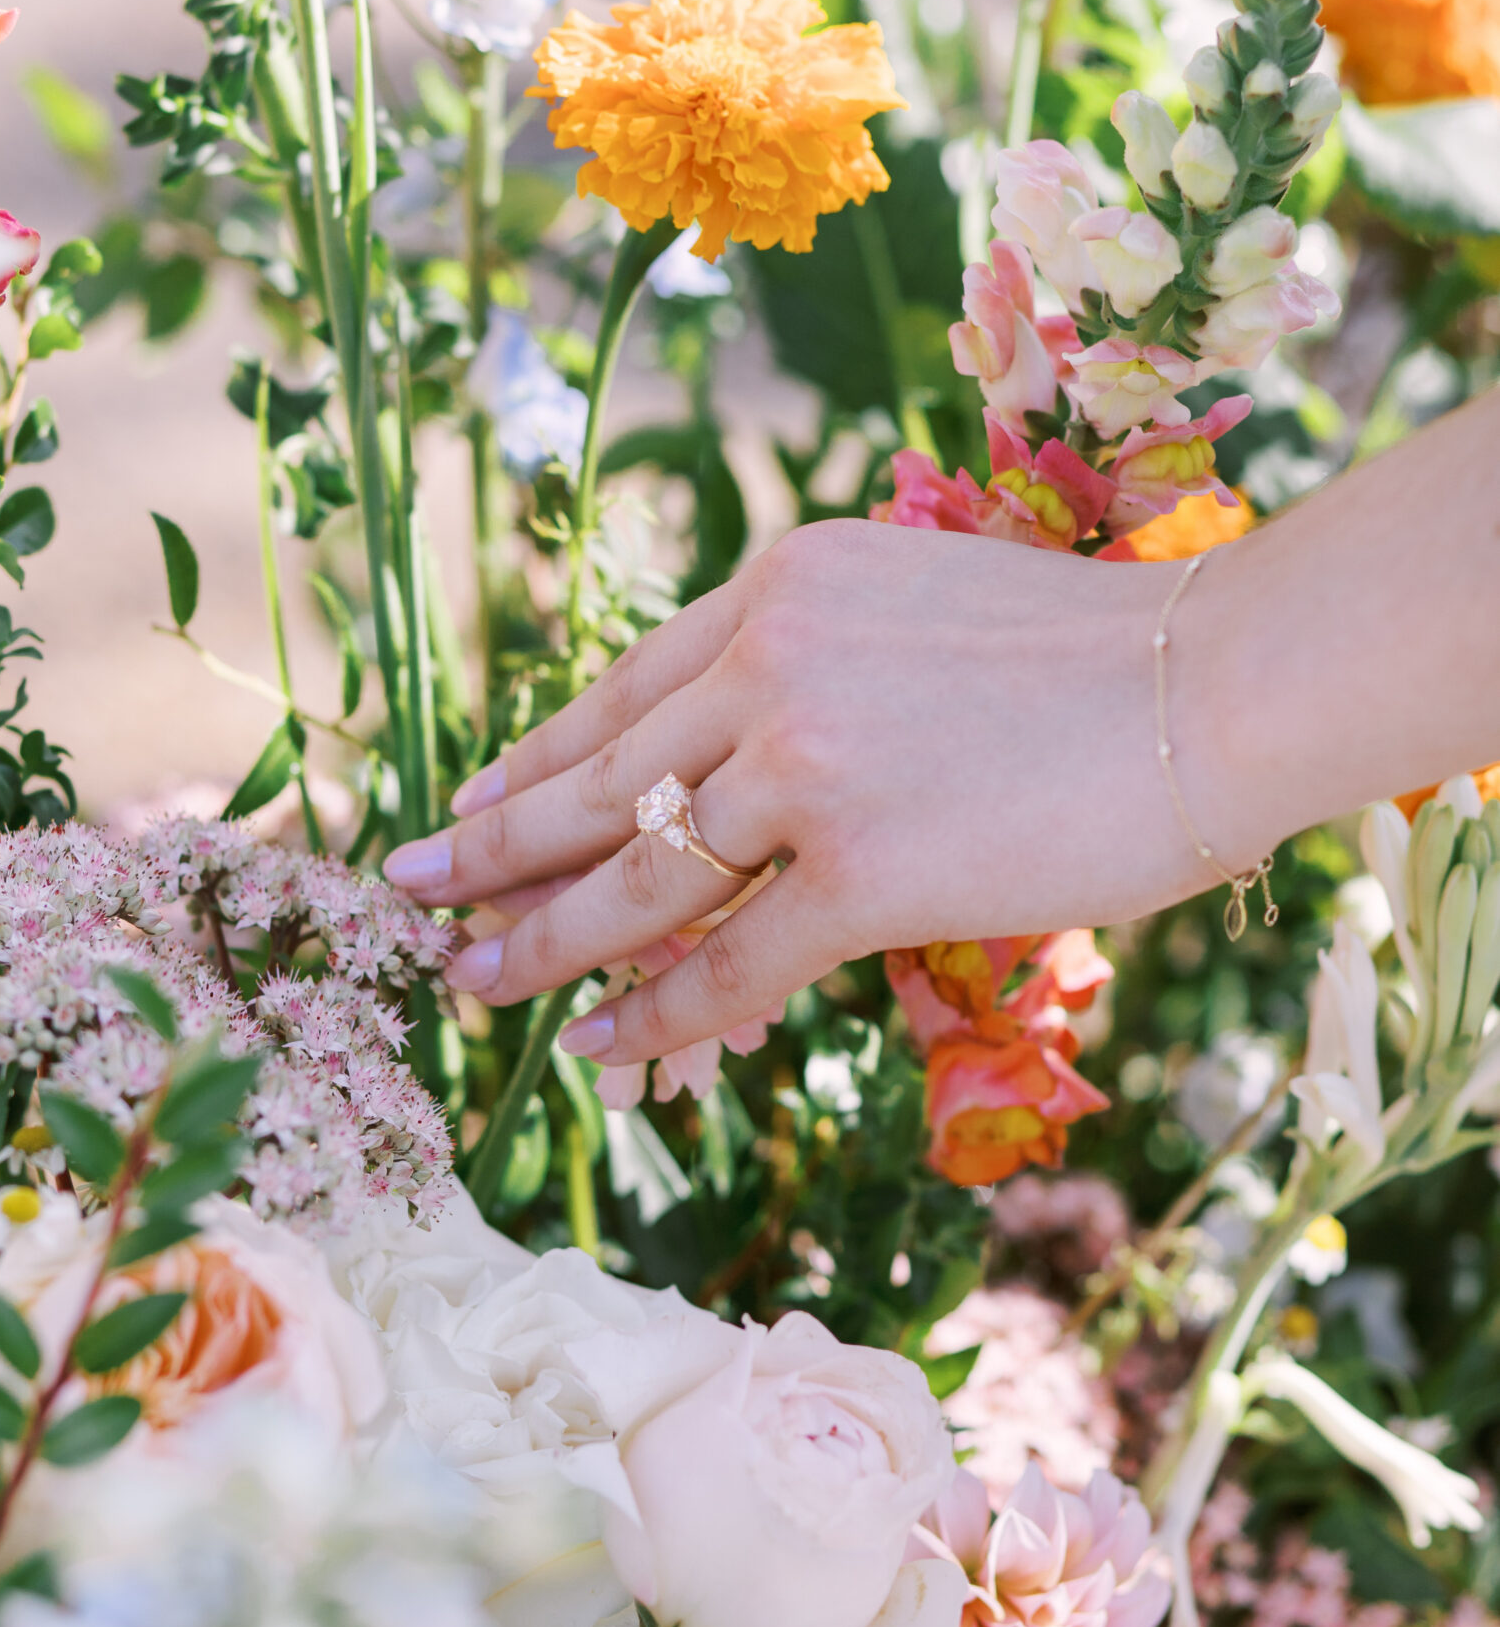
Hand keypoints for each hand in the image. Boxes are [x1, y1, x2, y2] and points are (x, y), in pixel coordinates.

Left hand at [384, 518, 1223, 1070]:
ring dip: (538, 938)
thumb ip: (812, 668)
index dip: (537, 754)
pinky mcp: (858, 868)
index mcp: (780, 585)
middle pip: (593, 775)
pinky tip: (593, 1040)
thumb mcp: (916, 612)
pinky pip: (722, 961)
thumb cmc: (1096, 658)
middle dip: (489, 843)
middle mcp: (767, 660)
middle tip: (408, 884)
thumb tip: (734, 770)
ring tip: (468, 975)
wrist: (1216, 680)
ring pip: (631, 873)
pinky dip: (649, 1012)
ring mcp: (805, 765)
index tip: (472, 796)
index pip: (623, 689)